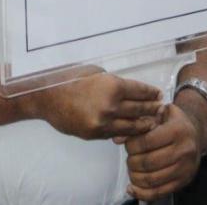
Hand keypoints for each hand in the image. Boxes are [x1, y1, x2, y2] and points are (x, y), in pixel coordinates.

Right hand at [18, 71, 162, 139]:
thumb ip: (111, 81)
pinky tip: (133, 129)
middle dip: (152, 108)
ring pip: (132, 126)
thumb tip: (128, 89)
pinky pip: (117, 133)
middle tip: (160, 108)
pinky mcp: (96, 133)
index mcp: (111, 85)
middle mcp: (111, 105)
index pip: (140, 91)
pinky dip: (127, 131)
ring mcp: (104, 122)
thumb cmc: (68, 80)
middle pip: (140, 109)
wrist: (46, 99)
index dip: (151, 93)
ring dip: (144, 123)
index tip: (159, 94)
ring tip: (152, 122)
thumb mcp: (93, 72)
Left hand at [123, 103, 203, 200]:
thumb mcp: (156, 114)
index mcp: (177, 130)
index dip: (131, 145)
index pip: (146, 142)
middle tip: (129, 158)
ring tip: (132, 169)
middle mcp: (184, 150)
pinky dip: (142, 192)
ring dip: (135, 177)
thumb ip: (136, 123)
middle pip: (148, 162)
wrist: (194, 135)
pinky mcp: (183, 182)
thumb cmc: (171, 123)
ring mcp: (185, 168)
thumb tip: (116, 139)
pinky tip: (133, 187)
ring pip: (152, 179)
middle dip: (132, 162)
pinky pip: (159, 192)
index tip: (128, 145)